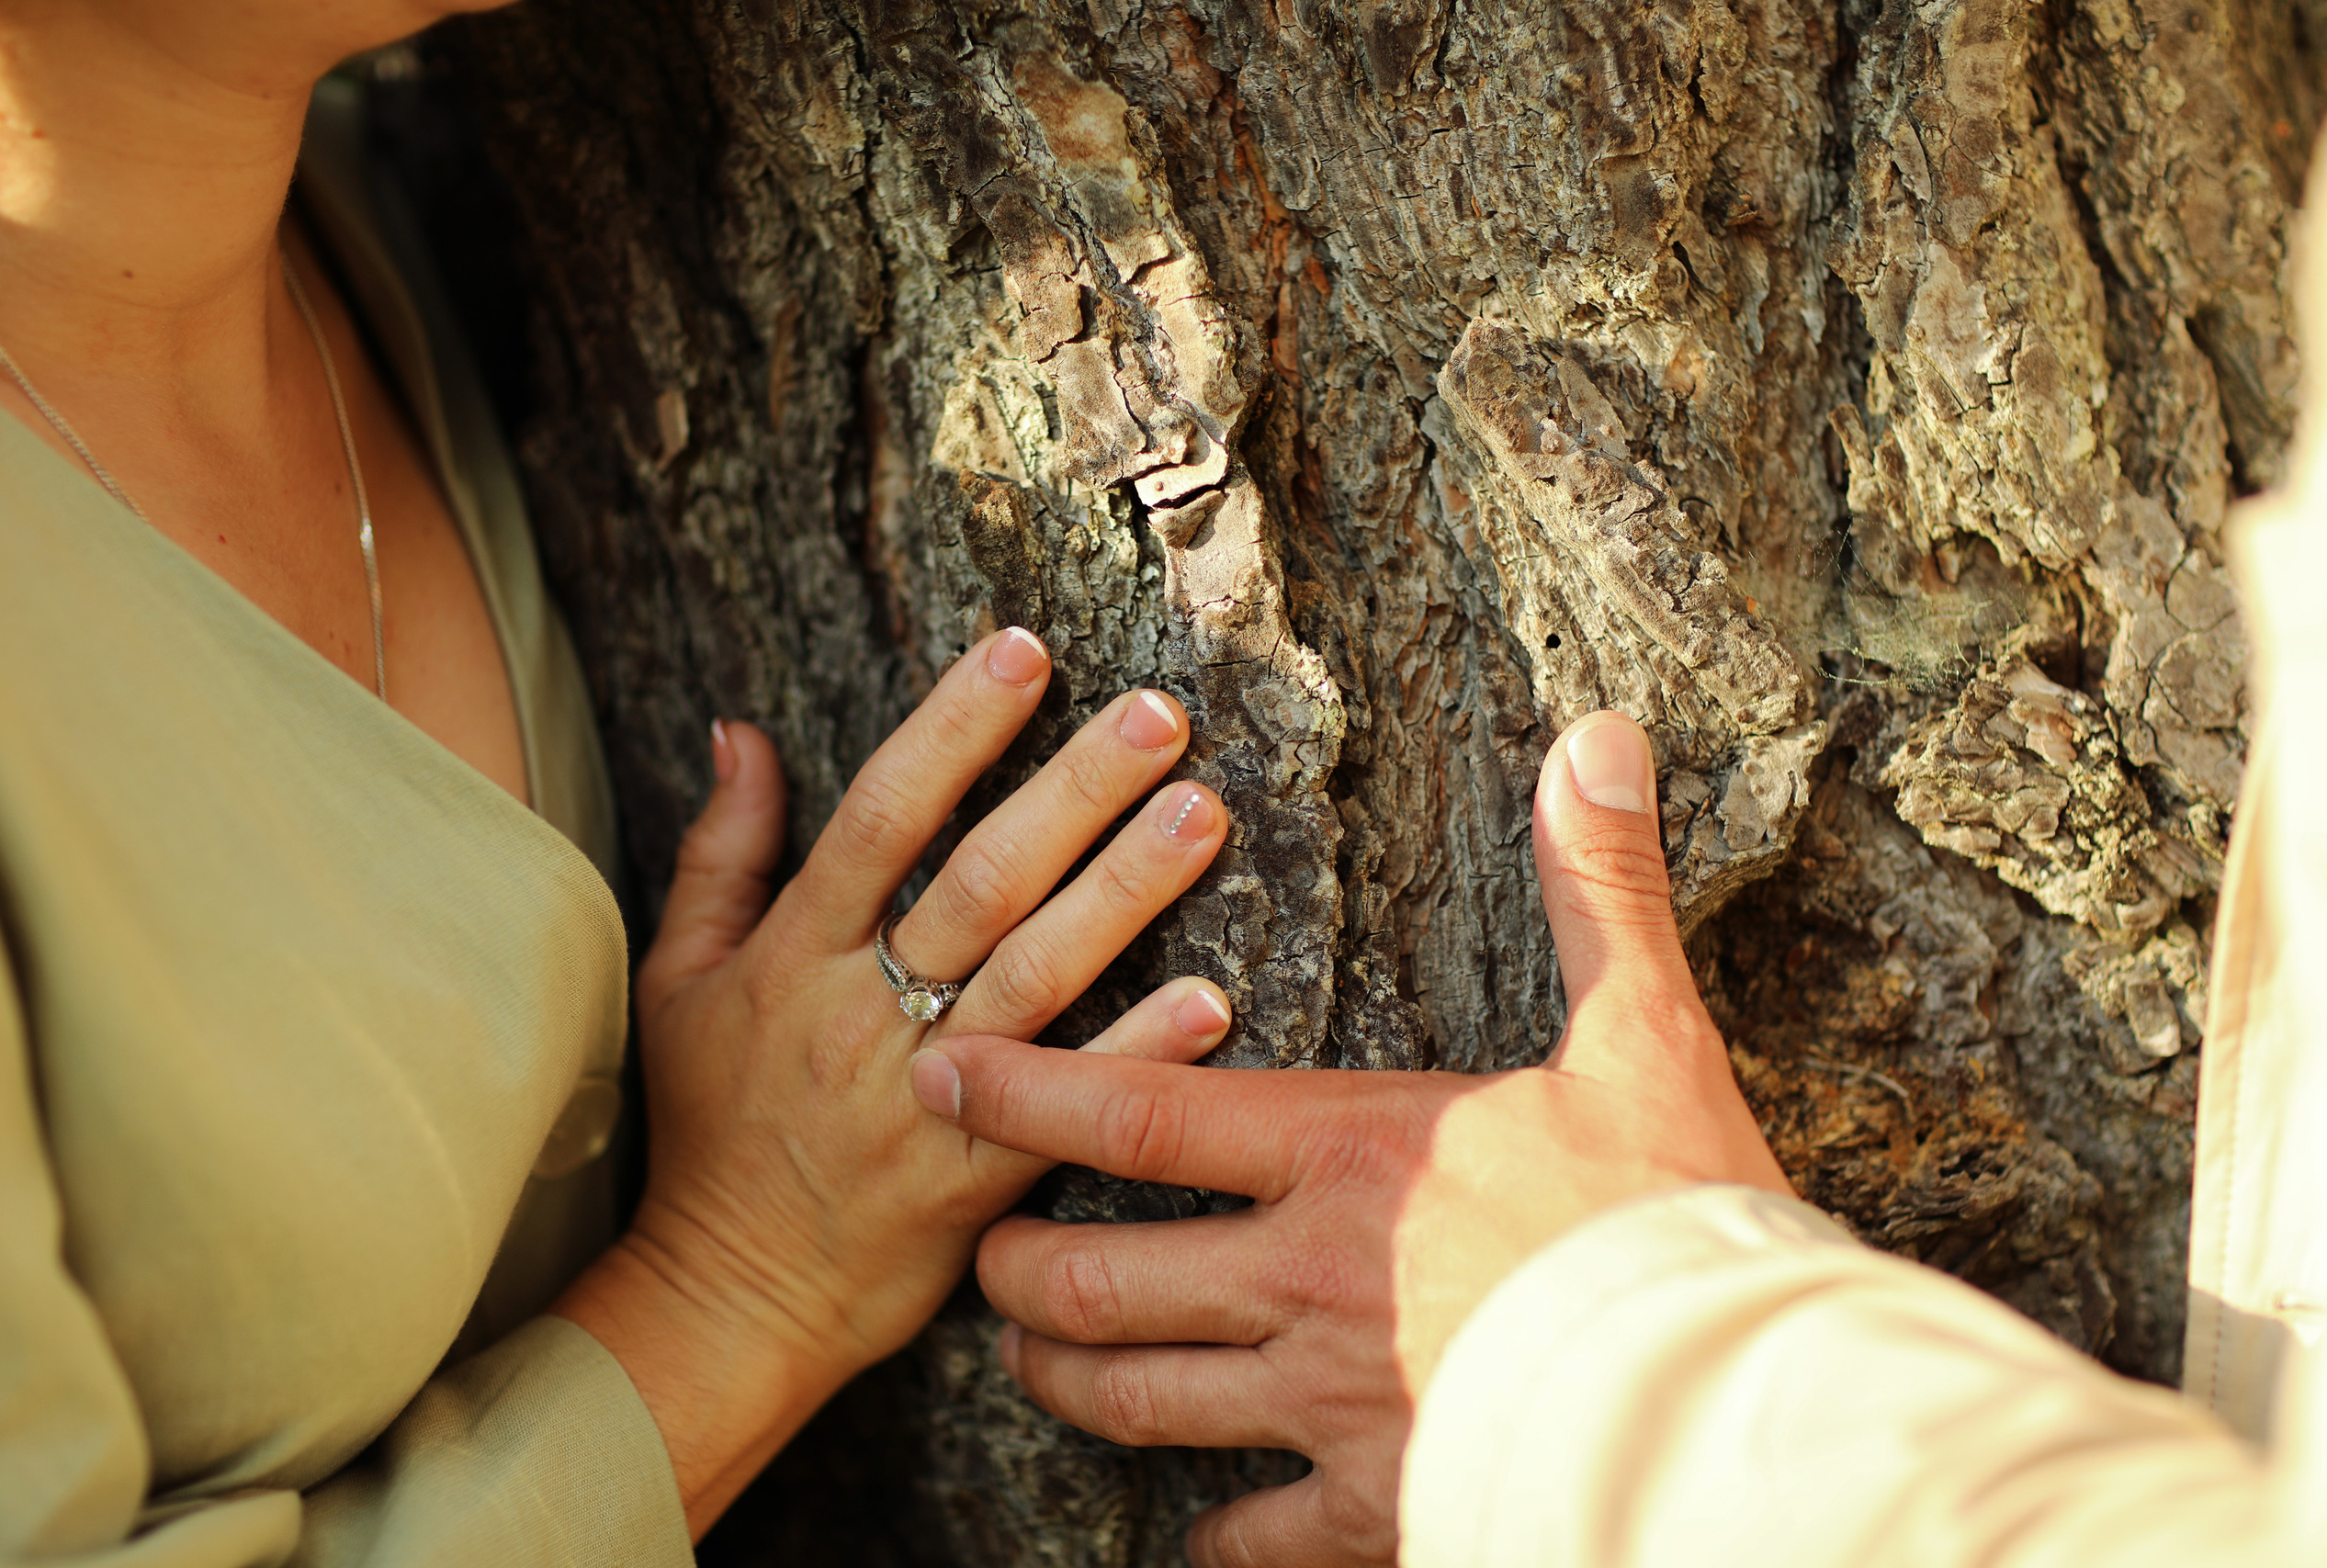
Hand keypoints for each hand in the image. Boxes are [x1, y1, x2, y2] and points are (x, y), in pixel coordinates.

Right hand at [554, 628, 1235, 1533]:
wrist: (726, 1299)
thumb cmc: (708, 1129)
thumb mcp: (677, 981)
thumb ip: (718, 855)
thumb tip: (736, 732)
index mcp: (793, 956)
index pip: (880, 818)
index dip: (952, 730)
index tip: (1023, 652)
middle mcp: (863, 1015)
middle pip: (981, 883)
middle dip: (1073, 790)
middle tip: (1159, 716)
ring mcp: (926, 1099)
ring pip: (1037, 976)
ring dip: (1125, 892)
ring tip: (1202, 813)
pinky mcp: (977, 1181)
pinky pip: (1068, 1108)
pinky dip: (1138, 1053)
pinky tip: (1213, 1000)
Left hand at [910, 710, 1790, 1565]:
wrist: (1728, 1406)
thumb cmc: (1679, 1216)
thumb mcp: (1645, 1034)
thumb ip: (1600, 888)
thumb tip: (1600, 738)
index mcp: (1348, 1155)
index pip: (1139, 1114)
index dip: (1023, 1089)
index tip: (939, 1066)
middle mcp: (1306, 1280)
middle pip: (1102, 1277)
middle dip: (1017, 1268)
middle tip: (979, 1252)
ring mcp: (1328, 1405)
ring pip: (1140, 1401)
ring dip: (1068, 1379)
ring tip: (1032, 1359)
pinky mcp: (1374, 1510)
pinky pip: (1254, 1538)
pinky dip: (1216, 1538)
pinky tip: (1201, 1532)